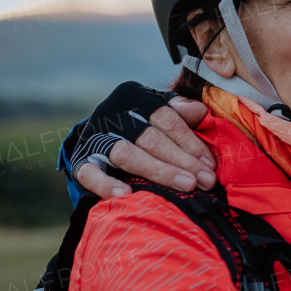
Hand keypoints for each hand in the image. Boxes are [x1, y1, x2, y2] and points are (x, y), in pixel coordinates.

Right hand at [75, 93, 214, 197]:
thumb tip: (201, 112)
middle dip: (183, 161)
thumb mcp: (161, 110)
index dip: (191, 142)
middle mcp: (113, 114)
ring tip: (186, 186)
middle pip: (151, 138)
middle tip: (206, 180)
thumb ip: (180, 111)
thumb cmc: (142, 124)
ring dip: (159, 171)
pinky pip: (91, 173)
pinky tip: (126, 193)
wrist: (101, 135)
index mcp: (136, 98)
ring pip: (127, 154)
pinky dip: (107, 184)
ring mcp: (95, 137)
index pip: (167, 119)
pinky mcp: (80, 160)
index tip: (211, 164)